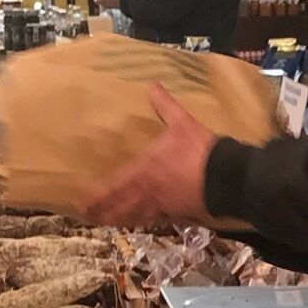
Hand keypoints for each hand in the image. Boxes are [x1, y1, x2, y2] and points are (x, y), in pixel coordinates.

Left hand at [72, 87, 217, 231]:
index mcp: (145, 168)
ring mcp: (161, 203)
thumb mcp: (182, 122)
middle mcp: (148, 189)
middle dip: (102, 212)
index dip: (97, 195)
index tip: (81, 201)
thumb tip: (153, 85)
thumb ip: (165, 105)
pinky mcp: (176, 212)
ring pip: (134, 215)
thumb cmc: (201, 149)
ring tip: (106, 222)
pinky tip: (137, 222)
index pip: (114, 184)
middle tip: (87, 217)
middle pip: (119, 205)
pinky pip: (154, 219)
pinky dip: (142, 221)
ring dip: (118, 219)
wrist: (226, 176)